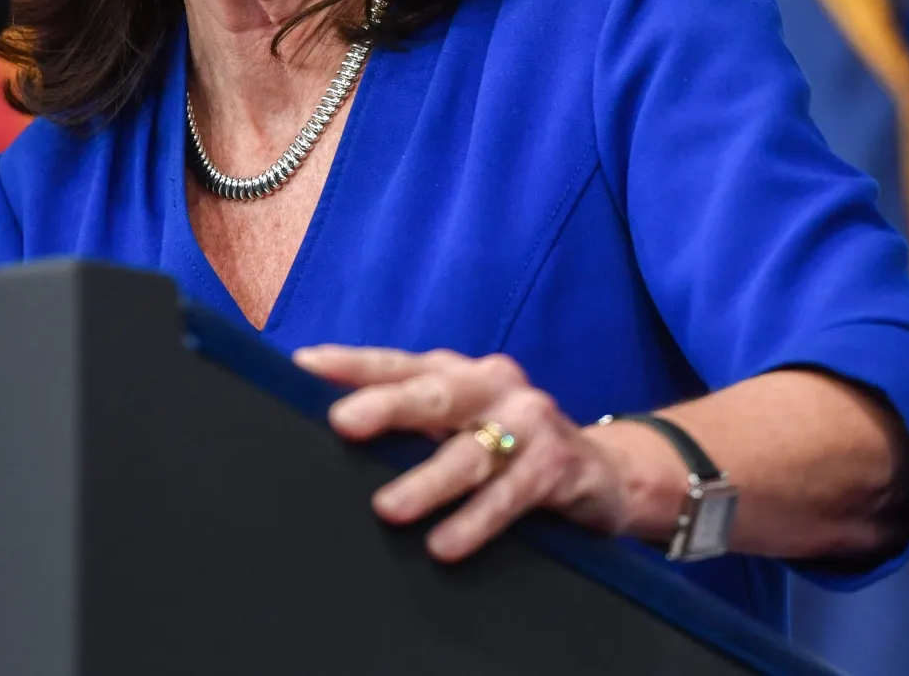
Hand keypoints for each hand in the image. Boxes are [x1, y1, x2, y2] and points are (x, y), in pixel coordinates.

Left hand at [293, 345, 635, 561]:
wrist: (604, 473)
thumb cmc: (508, 447)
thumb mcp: (459, 425)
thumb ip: (408, 422)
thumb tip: (330, 427)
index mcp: (458, 372)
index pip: (398, 362)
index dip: (352, 362)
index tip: (304, 364)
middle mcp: (493, 385)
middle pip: (434, 393)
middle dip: (387, 405)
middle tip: (342, 423)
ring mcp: (530, 421)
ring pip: (470, 452)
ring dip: (428, 482)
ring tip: (387, 510)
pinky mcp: (558, 464)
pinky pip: (512, 494)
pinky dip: (477, 520)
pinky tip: (445, 545)